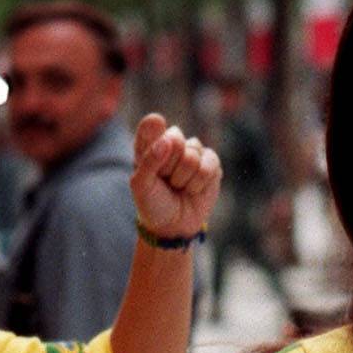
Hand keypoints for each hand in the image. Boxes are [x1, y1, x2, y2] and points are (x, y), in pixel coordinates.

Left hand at [128, 112, 221, 242]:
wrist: (173, 227)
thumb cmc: (153, 203)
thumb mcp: (142, 185)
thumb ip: (149, 160)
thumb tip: (169, 139)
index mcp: (150, 144)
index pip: (151, 125)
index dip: (154, 130)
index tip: (156, 143)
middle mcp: (172, 143)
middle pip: (174, 139)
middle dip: (169, 166)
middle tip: (165, 181)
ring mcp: (193, 152)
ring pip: (192, 154)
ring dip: (183, 179)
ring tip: (178, 187)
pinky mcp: (211, 163)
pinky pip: (209, 164)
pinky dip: (198, 183)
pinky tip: (193, 189)